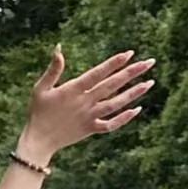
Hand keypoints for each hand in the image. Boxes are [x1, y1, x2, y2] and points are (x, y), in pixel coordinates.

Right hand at [22, 45, 155, 163]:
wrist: (38, 140)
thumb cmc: (38, 112)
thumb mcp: (41, 88)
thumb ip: (53, 69)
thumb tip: (58, 48)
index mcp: (73, 89)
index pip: (98, 73)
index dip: (114, 63)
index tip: (129, 53)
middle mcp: (85, 102)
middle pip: (112, 85)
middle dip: (132, 73)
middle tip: (149, 62)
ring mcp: (90, 116)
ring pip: (116, 104)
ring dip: (134, 93)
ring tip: (150, 83)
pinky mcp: (91, 129)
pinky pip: (111, 124)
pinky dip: (125, 118)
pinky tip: (137, 109)